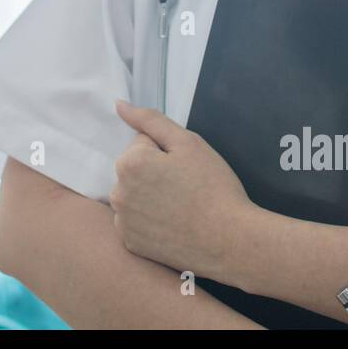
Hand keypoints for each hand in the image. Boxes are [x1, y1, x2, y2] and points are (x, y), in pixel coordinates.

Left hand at [110, 99, 255, 279]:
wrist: (230, 240)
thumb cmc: (213, 187)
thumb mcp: (188, 142)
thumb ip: (150, 120)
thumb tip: (119, 104)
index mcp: (129, 163)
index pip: (143, 143)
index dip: (168, 152)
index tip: (186, 169)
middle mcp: (117, 192)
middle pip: (135, 170)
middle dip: (155, 173)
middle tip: (186, 188)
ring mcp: (122, 221)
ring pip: (135, 196)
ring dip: (150, 197)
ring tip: (181, 208)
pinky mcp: (130, 243)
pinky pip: (136, 222)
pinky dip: (149, 222)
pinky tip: (173, 226)